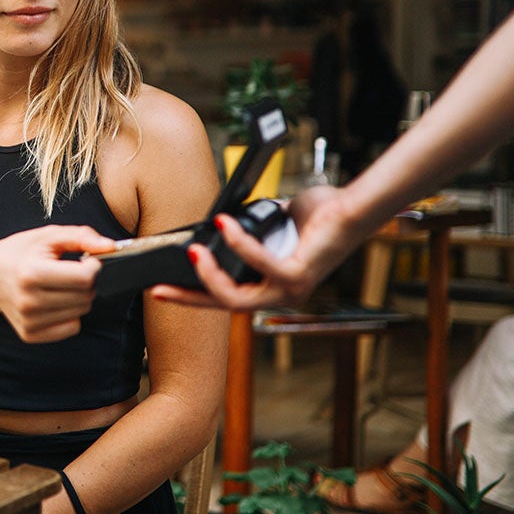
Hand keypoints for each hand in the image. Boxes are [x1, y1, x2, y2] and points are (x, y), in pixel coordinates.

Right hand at [0, 225, 114, 343]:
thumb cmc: (21, 252)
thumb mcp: (48, 236)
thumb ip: (82, 237)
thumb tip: (112, 247)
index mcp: (32, 273)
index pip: (84, 278)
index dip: (93, 267)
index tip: (86, 260)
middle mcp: (29, 301)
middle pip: (85, 297)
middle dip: (87, 282)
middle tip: (72, 271)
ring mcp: (28, 321)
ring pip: (80, 313)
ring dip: (79, 298)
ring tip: (60, 285)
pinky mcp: (29, 334)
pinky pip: (71, 328)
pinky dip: (70, 314)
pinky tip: (55, 301)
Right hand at [148, 186, 362, 310]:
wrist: (352, 209)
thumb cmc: (320, 216)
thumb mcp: (274, 223)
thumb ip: (251, 229)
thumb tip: (221, 221)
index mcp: (272, 286)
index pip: (225, 297)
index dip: (193, 296)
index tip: (163, 290)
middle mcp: (281, 295)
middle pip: (224, 305)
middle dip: (188, 297)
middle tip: (161, 288)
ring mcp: (290, 290)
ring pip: (236, 297)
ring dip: (210, 274)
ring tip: (194, 250)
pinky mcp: (298, 276)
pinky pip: (259, 265)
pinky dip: (238, 244)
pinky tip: (225, 224)